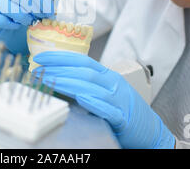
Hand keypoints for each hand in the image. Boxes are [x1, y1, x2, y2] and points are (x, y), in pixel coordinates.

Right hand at [0, 0, 58, 54]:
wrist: (23, 36)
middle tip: (42, 17)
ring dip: (22, 16)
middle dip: (33, 7)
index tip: (49, 8)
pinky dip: (8, 23)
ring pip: (5, 4)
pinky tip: (16, 26)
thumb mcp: (48, 4)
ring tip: (30, 22)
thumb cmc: (35, 16)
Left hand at [33, 51, 175, 148]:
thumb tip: (57, 80)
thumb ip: (86, 85)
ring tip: (48, 81)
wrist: (151, 131)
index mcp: (107, 76)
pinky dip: (93, 102)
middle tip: (38, 70)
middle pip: (83, 71)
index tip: (40, 57)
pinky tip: (80, 98)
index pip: (81, 61)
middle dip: (58, 69)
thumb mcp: (105, 92)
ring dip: (67, 83)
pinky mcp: (123, 117)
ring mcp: (118, 99)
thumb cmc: (124, 111)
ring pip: (91, 86)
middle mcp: (112, 83)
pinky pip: (107, 108)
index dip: (60, 57)